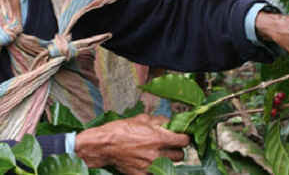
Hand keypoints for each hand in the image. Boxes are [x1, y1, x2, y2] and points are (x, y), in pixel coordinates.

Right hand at [75, 114, 189, 173]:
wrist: (103, 145)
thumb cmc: (120, 130)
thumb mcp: (141, 119)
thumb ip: (159, 121)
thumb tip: (170, 122)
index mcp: (158, 138)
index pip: (184, 141)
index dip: (185, 137)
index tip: (182, 136)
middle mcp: (157, 154)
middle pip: (181, 155)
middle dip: (177, 149)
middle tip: (171, 145)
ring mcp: (150, 166)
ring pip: (171, 165)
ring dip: (169, 159)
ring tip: (160, 153)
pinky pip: (157, 173)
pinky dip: (156, 168)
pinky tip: (149, 161)